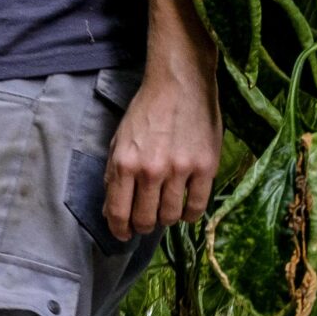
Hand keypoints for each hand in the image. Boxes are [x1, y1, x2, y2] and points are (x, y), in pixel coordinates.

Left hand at [105, 67, 220, 238]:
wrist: (180, 82)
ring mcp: (180, 170)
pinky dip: (190, 214)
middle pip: (146, 220)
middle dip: (143, 225)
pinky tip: (185, 206)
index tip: (124, 234)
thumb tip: (110, 211)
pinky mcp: (206, 167)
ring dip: (166, 218)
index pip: (118, 212)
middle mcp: (151, 170)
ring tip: (166, 208)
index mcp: (125, 163)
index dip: (120, 230)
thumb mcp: (119, 139)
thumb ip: (113, 175)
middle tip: (146, 220)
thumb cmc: (147, 110)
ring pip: (171, 216)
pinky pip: (197, 207)